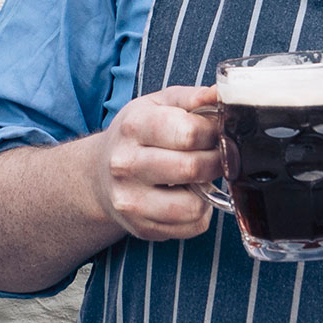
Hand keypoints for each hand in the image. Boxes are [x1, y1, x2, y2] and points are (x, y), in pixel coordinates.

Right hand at [87, 84, 222, 241]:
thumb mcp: (157, 105)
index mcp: (133, 126)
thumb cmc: (137, 135)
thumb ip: (192, 99)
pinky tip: (187, 196)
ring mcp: (131, 200)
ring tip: (199, 177)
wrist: (100, 174)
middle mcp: (126, 164)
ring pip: (195, 205)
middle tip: (217, 155)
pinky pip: (192, 226)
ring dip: (208, 190)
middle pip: (193, 168)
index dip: (214, 132)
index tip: (217, 131)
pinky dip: (200, 212)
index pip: (188, 132)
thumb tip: (222, 95)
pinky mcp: (142, 227)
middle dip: (217, 161)